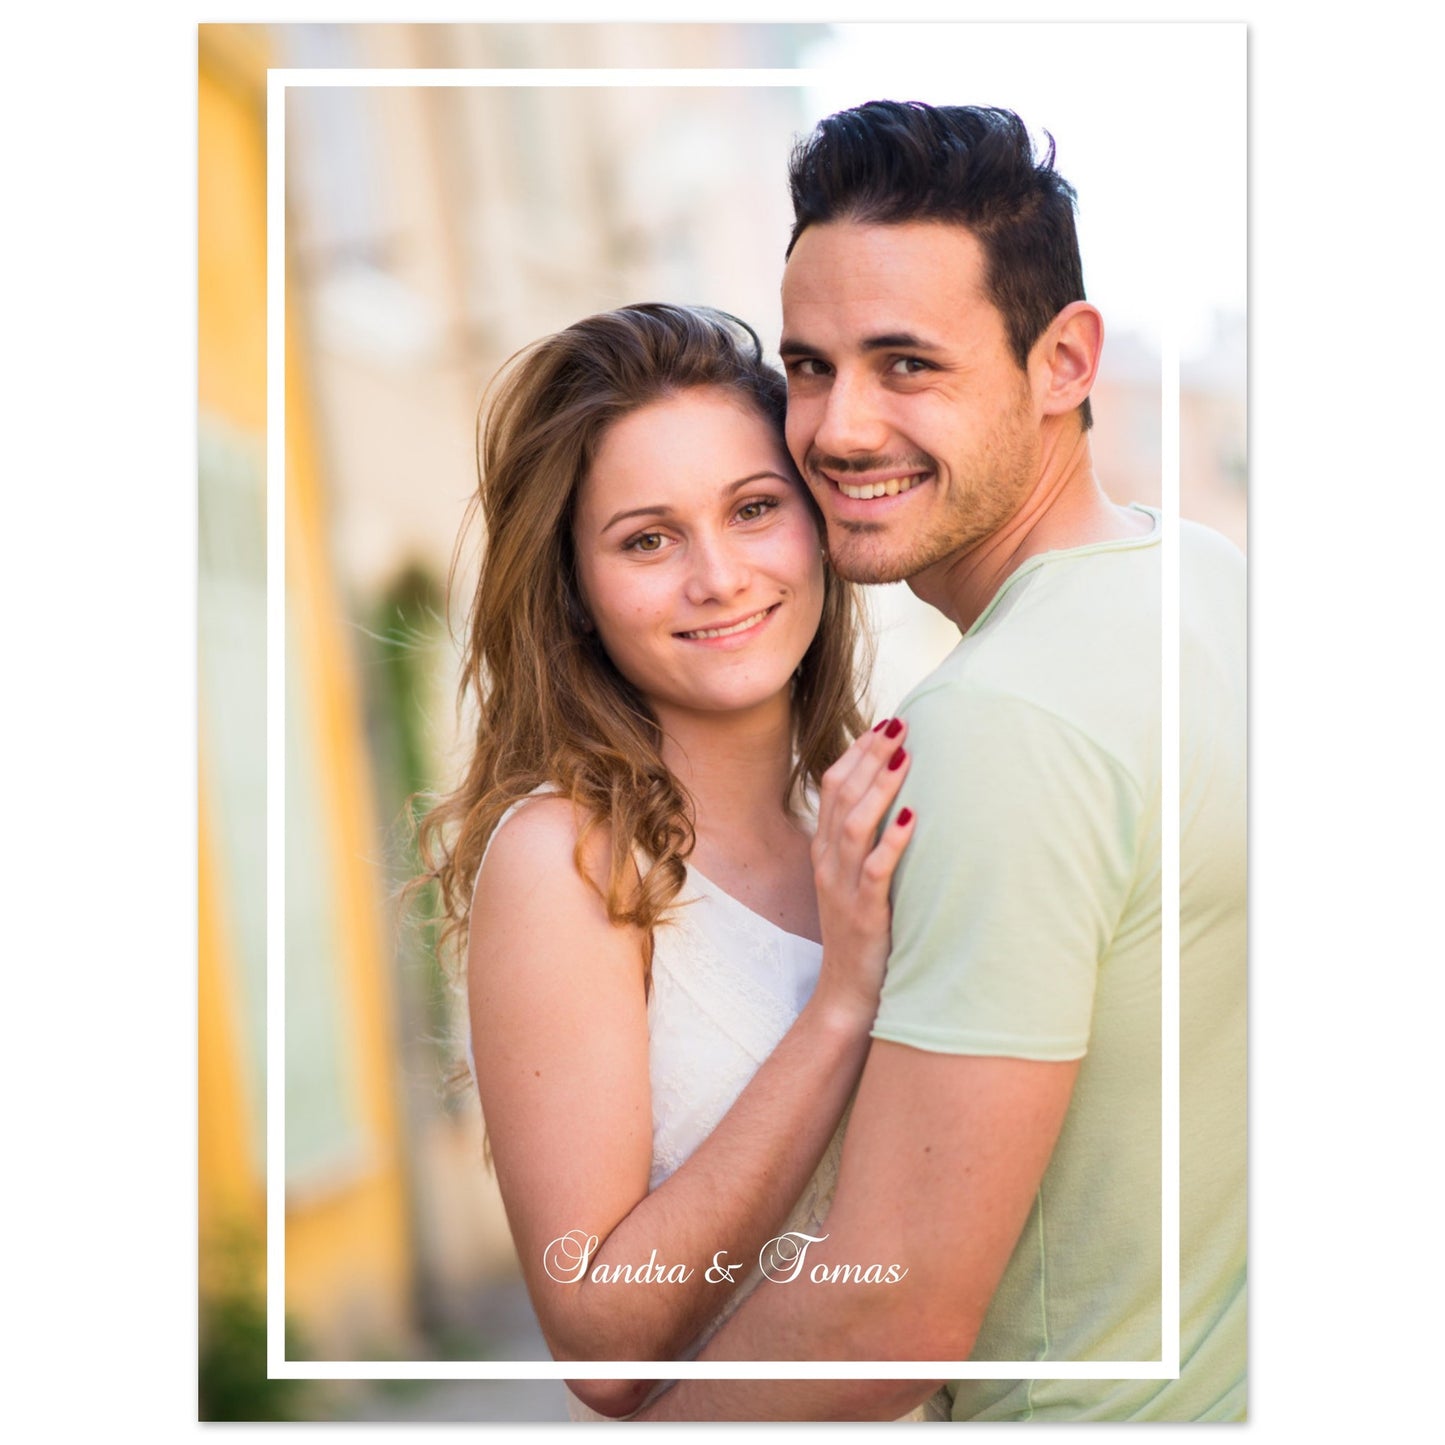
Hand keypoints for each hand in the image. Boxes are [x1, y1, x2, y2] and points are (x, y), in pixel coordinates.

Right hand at [808, 719, 915, 1027]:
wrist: (848, 993)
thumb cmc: (863, 932)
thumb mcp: (857, 879)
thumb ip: (868, 842)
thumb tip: (900, 799)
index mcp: (825, 850)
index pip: (833, 786)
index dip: (857, 752)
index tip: (885, 723)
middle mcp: (828, 862)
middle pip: (841, 795)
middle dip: (870, 756)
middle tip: (900, 724)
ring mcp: (842, 887)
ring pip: (854, 825)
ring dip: (880, 788)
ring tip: (905, 758)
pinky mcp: (864, 913)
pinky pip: (876, 870)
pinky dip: (893, 840)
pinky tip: (913, 816)